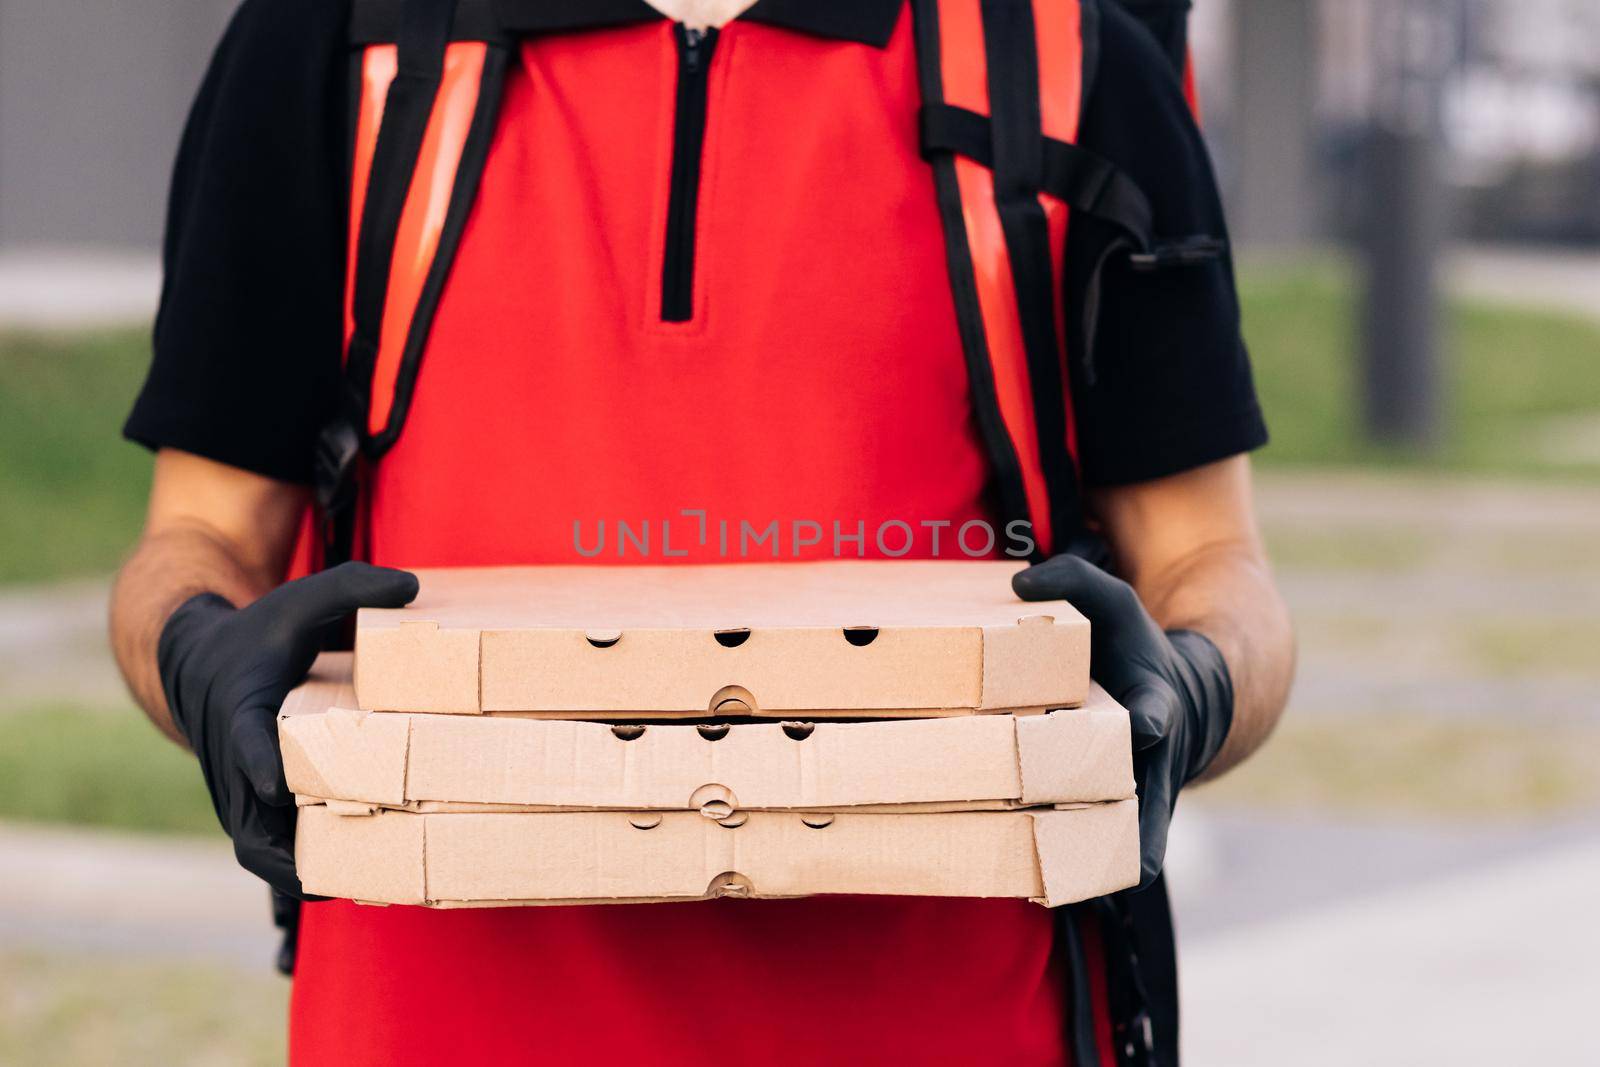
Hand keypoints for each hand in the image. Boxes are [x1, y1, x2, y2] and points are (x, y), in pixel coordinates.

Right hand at [158, 561, 418, 895]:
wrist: (199, 664)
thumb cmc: (260, 633)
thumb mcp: (301, 599)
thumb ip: (352, 586)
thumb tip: (414, 587)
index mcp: (242, 706)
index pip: (245, 739)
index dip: (258, 763)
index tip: (276, 785)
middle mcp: (233, 759)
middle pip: (247, 822)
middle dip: (284, 854)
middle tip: (331, 875)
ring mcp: (239, 790)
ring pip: (259, 848)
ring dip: (300, 874)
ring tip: (362, 890)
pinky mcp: (253, 807)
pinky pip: (273, 849)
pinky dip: (306, 869)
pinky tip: (360, 882)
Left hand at [1014, 554, 1231, 888]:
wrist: (1175, 702)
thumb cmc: (1132, 649)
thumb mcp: (1113, 602)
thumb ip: (1073, 581)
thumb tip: (1018, 586)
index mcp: (1150, 706)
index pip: (1156, 712)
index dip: (1151, 718)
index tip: (1148, 725)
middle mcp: (1146, 761)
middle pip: (1137, 796)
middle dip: (1119, 814)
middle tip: (1097, 836)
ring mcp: (1134, 797)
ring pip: (1122, 841)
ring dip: (1096, 861)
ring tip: (1057, 885)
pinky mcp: (1114, 821)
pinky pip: (1096, 855)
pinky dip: (1074, 874)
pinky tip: (1033, 891)